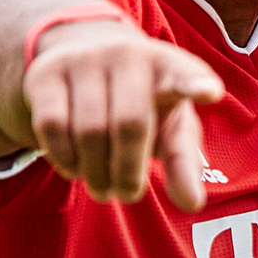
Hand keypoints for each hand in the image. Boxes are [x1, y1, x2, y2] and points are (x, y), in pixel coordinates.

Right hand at [23, 20, 223, 211]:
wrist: (82, 53)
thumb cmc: (139, 100)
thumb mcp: (168, 126)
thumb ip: (183, 162)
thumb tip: (191, 204)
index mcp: (167, 65)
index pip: (184, 73)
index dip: (196, 83)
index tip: (211, 93)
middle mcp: (126, 54)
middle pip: (130, 124)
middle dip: (128, 172)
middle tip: (128, 195)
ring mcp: (84, 59)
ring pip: (89, 130)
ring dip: (95, 174)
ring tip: (103, 188)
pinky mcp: (46, 73)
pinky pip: (52, 126)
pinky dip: (64, 160)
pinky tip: (75, 169)